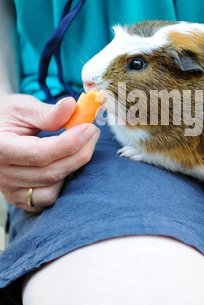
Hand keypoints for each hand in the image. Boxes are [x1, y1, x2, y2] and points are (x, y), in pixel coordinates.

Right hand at [0, 94, 99, 211]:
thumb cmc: (6, 115)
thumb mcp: (22, 107)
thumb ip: (47, 112)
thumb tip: (71, 105)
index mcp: (0, 148)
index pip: (41, 153)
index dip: (70, 143)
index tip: (89, 128)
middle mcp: (2, 174)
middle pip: (50, 173)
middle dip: (80, 154)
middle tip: (93, 133)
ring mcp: (8, 189)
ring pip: (51, 189)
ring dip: (73, 169)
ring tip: (82, 146)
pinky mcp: (17, 197)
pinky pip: (45, 200)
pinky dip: (61, 185)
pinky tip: (67, 164)